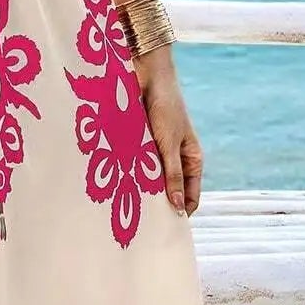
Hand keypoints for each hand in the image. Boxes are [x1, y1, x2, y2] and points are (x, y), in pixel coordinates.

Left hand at [134, 46, 202, 214]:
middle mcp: (174, 159)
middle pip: (167, 191)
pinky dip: (126, 174)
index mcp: (191, 160)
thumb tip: (179, 208)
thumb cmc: (166, 107)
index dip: (180, 213)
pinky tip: (113, 186)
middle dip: (155, 205)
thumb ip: (172, 175)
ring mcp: (155, 152)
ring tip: (124, 208)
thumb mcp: (170, 144)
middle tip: (139, 225)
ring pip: (147, 180)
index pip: (190, 197)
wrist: (146, 74)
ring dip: (138, 190)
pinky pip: (132, 166)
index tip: (164, 230)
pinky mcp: (137, 145)